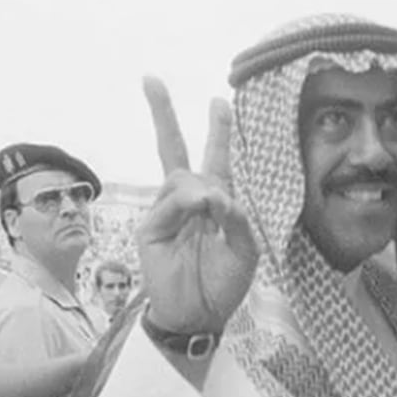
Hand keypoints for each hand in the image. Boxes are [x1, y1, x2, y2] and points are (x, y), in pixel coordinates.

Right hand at [137, 77, 257, 334]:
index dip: (216, 130)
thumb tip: (214, 194)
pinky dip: (189, 204)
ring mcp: (165, 214)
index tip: (218, 100)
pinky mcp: (151, 230)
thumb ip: (237, 218)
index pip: (214, 158)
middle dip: (162, 114)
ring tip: (213, 211)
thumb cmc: (223, 284)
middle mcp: (186, 202)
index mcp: (213, 203)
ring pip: (180, 179)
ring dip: (200, 188)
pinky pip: (170, 204)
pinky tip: (203, 211)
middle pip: (173, 149)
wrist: (199, 317)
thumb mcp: (246, 249)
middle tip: (151, 79)